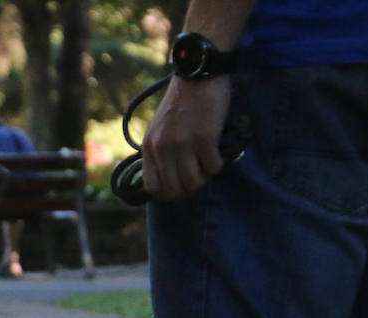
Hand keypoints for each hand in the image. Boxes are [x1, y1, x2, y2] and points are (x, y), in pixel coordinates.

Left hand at [142, 76, 231, 199]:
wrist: (197, 75)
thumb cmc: (180, 102)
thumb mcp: (159, 129)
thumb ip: (159, 151)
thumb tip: (167, 177)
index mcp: (149, 147)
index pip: (153, 188)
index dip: (168, 193)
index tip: (180, 185)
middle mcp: (163, 149)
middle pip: (175, 189)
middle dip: (189, 189)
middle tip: (199, 177)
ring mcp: (183, 144)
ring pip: (194, 182)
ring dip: (205, 178)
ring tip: (209, 165)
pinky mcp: (205, 138)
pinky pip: (213, 167)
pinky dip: (217, 165)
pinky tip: (218, 154)